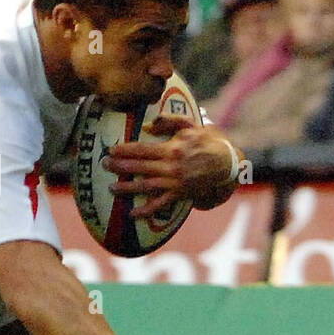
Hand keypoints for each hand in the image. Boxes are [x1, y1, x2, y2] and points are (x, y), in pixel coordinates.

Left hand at [103, 115, 241, 214]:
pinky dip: (145, 210)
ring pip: (146, 186)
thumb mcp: (192, 125)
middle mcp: (171, 167)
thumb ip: (170, 121)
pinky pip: (160, 205)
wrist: (228, 164)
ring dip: (127, 188)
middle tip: (104, 165)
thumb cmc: (208, 141)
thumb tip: (148, 124)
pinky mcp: (179, 195)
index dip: (125, 150)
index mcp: (172, 149)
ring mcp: (175, 183)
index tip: (111, 150)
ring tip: (112, 188)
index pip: (142, 149)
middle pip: (140, 167)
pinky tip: (132, 213)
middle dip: (120, 167)